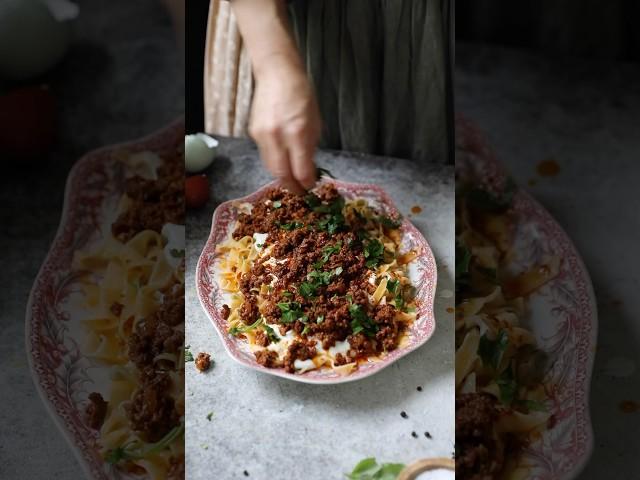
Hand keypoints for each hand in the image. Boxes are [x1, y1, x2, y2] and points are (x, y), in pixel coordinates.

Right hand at [249, 55, 320, 193]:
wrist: (277, 74)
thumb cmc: (302, 95)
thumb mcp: (315, 123)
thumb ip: (310, 149)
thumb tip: (309, 170)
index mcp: (297, 132)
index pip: (301, 171)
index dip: (307, 183)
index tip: (312, 186)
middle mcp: (277, 136)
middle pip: (282, 175)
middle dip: (292, 187)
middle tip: (301, 191)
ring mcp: (262, 135)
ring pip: (271, 167)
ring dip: (283, 176)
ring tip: (293, 178)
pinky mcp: (254, 133)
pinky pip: (265, 155)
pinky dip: (275, 161)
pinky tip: (283, 159)